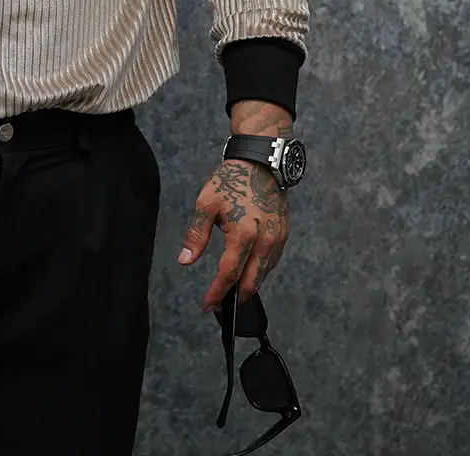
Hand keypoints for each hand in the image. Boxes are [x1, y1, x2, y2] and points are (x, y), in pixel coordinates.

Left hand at [177, 100, 292, 311]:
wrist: (261, 162)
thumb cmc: (231, 180)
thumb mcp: (206, 204)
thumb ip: (196, 235)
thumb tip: (185, 260)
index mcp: (244, 235)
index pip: (229, 274)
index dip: (217, 293)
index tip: (207, 306)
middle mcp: (265, 242)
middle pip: (250, 282)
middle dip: (234, 297)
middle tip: (220, 306)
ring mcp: (278, 239)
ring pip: (264, 274)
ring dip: (248, 286)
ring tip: (231, 293)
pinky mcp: (284, 235)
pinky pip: (272, 262)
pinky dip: (260, 272)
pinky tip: (248, 273)